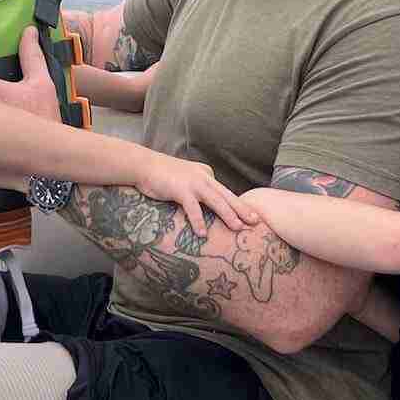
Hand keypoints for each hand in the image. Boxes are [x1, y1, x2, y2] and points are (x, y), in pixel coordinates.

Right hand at [135, 150, 258, 236]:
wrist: (143, 165)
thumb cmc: (162, 174)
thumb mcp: (185, 178)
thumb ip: (197, 188)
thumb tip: (204, 202)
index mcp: (206, 174)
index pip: (224, 192)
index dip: (238, 205)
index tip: (250, 216)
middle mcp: (204, 177)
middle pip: (227, 196)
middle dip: (242, 209)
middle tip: (256, 221)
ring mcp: (193, 183)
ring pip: (215, 201)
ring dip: (228, 215)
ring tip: (238, 228)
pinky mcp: (180, 190)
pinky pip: (192, 208)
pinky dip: (198, 221)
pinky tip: (202, 234)